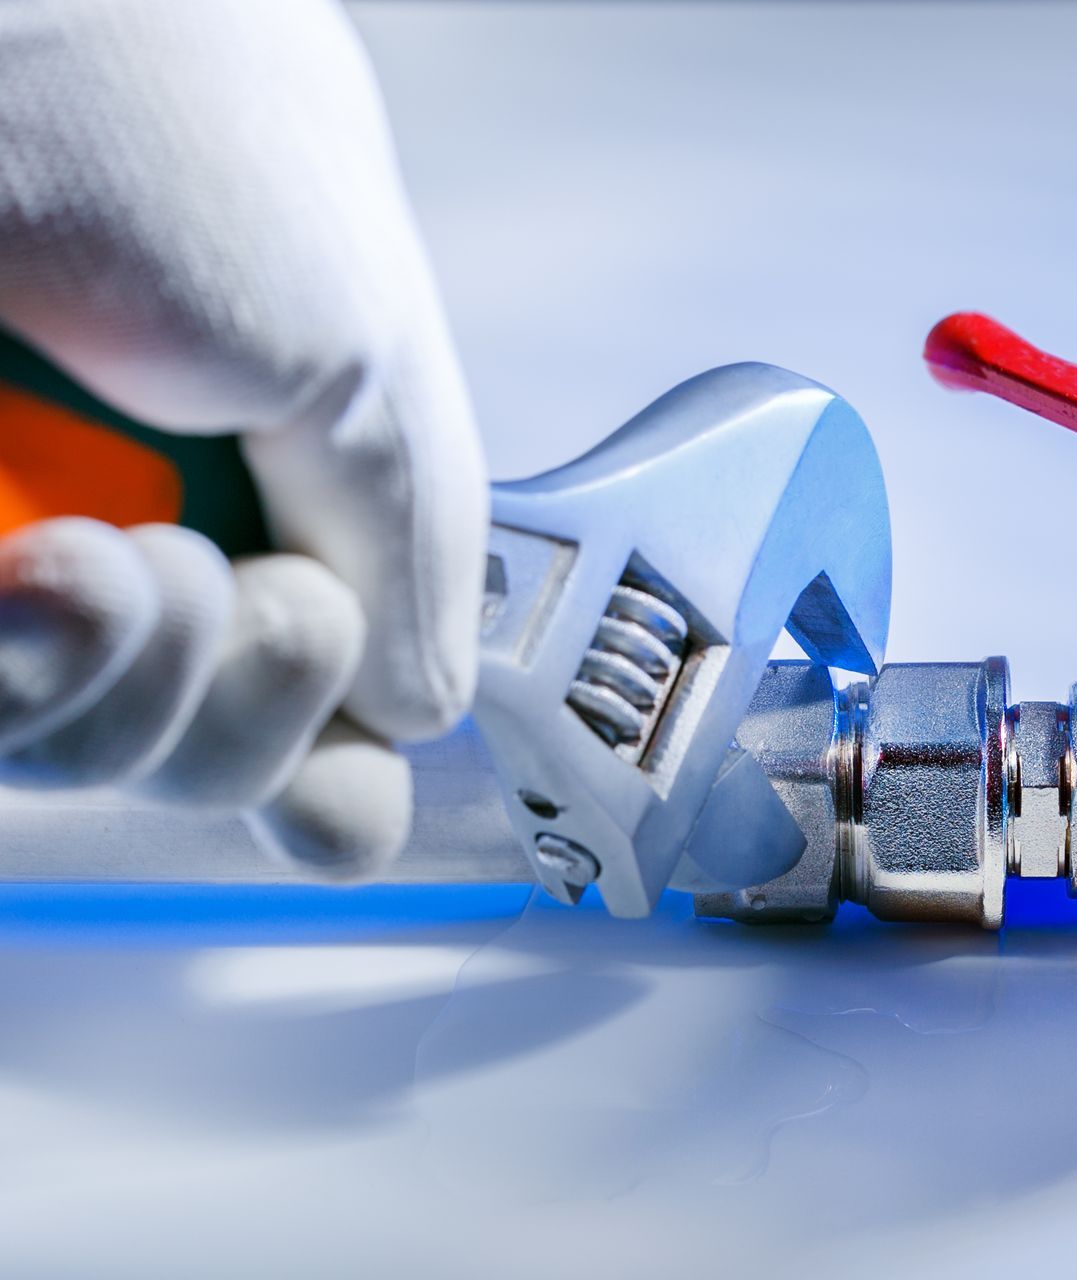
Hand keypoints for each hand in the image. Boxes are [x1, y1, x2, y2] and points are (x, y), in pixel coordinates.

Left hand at [0, 0, 487, 876]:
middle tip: (256, 599)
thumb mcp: (370, 357)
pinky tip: (39, 582)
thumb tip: (418, 707)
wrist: (26, 30)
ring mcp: (14, 552)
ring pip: (71, 758)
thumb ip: (414, 545)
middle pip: (201, 766)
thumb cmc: (192, 139)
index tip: (329, 807)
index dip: (325, 785)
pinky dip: (18, 678)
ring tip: (100, 560)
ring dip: (115, 695)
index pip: (318, 700)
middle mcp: (151, 533)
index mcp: (288, 495)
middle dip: (238, 721)